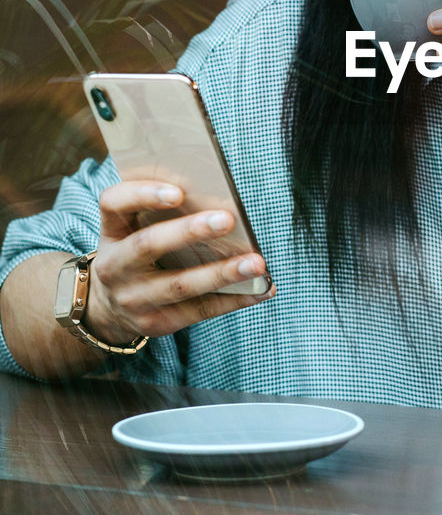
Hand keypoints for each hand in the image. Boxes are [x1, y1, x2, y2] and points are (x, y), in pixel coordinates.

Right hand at [83, 181, 273, 345]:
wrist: (107, 308)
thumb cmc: (136, 253)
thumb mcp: (135, 229)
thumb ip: (165, 212)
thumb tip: (222, 202)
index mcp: (112, 230)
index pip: (114, 203)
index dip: (143, 194)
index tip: (178, 191)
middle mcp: (114, 265)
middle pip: (147, 244)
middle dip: (189, 231)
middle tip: (228, 219)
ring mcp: (132, 298)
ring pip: (180, 285)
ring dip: (223, 273)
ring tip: (257, 263)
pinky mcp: (154, 323)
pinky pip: (200, 311)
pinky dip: (235, 299)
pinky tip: (262, 288)